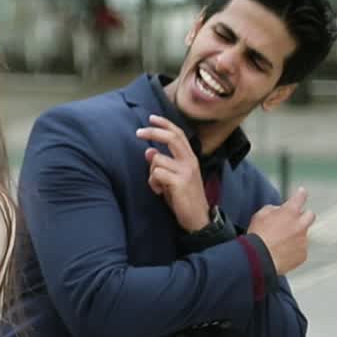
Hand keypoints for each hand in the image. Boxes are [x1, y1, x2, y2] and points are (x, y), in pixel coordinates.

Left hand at [136, 115, 208, 231]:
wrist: (197, 218)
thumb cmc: (183, 197)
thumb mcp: (172, 177)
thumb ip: (162, 163)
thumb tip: (148, 151)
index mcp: (189, 158)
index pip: (178, 134)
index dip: (165, 124)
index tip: (151, 117)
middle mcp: (190, 161)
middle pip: (171, 138)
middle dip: (153, 132)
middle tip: (138, 132)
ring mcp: (186, 171)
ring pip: (157, 160)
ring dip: (151, 173)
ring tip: (158, 186)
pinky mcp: (180, 182)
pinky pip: (156, 174)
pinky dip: (153, 183)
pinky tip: (159, 192)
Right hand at [248, 188, 315, 275]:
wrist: (260, 258)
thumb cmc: (258, 235)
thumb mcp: (259, 215)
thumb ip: (272, 209)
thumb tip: (278, 210)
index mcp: (289, 213)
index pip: (299, 198)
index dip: (301, 194)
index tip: (302, 192)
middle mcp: (300, 225)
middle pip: (310, 215)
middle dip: (304, 215)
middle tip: (294, 219)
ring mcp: (303, 240)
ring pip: (303, 234)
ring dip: (295, 235)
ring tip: (279, 242)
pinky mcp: (303, 254)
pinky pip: (300, 249)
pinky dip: (293, 249)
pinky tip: (281, 251)